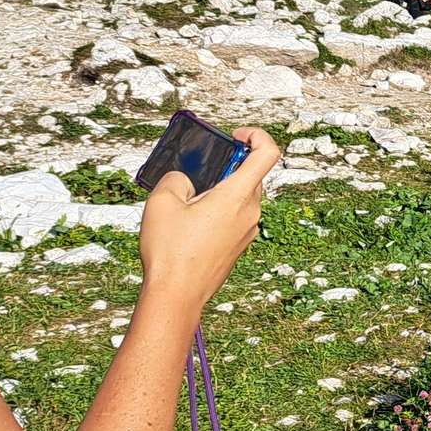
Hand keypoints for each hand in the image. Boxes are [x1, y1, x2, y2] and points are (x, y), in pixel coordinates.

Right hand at [137, 127, 280, 311]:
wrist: (177, 294)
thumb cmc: (171, 251)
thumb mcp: (162, 202)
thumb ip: (176, 179)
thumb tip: (185, 180)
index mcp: (238, 196)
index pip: (268, 154)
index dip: (257, 136)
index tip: (236, 136)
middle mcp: (251, 212)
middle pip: (251, 176)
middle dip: (226, 168)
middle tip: (198, 174)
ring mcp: (248, 230)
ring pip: (241, 198)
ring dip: (220, 192)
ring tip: (188, 201)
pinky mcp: (240, 246)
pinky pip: (236, 217)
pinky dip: (219, 211)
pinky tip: (191, 222)